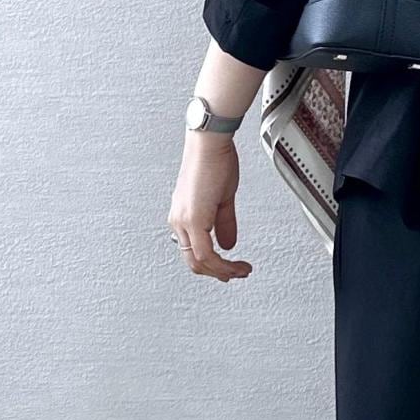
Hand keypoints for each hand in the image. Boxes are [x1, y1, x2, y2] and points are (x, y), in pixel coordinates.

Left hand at [168, 136, 252, 281]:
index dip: (213, 265)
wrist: (210, 144)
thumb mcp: (222, 199)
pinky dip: (222, 263)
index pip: (194, 252)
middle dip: (218, 273)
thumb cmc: (213, 161)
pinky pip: (205, 253)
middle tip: (237, 274)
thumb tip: (228, 244)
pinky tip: (235, 263)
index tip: (231, 269)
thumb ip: (224, 224)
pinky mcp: (193, 219)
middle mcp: (179, 221)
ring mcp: (183, 221)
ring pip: (199, 261)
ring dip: (223, 271)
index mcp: (183, 216)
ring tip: (241, 271)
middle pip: (194, 262)